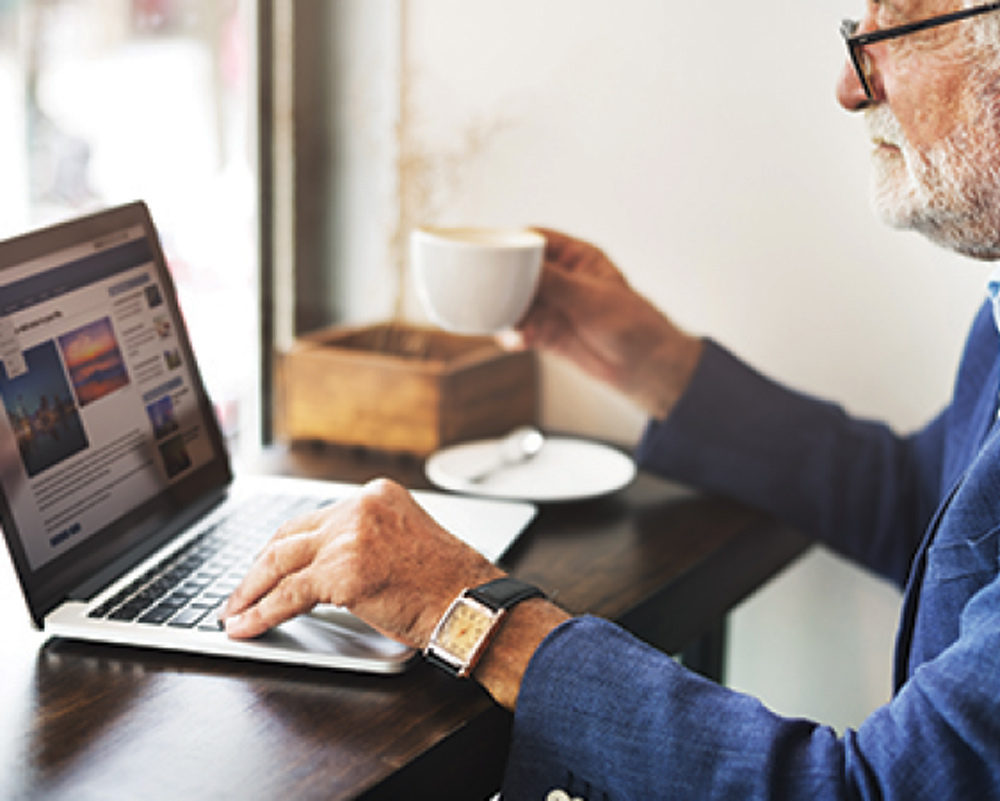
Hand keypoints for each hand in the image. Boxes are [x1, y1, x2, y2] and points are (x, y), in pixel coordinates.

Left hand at [220, 478, 502, 646]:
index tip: (266, 564)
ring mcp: (349, 538)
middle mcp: (360, 508)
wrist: (471, 604)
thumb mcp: (406, 541)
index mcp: (376, 495)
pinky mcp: (341, 573)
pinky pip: (287, 595)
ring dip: (249, 589)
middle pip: (290, 535)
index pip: (313, 519)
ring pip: (279, 561)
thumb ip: (366, 541)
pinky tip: (246, 625)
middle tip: (240, 591)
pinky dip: (260, 612)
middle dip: (259, 567)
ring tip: (232, 611)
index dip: (283, 546)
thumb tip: (322, 568)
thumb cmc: (448, 584)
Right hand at [508, 228, 702, 418]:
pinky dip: (513, 335)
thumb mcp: (591, 298)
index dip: (513, 244)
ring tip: (506, 322)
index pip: (537, 241)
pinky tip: (518, 341)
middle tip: (492, 293)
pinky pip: (520, 330)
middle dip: (502, 283)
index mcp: (576, 258)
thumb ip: (554, 282)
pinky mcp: (547, 333)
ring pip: (515, 303)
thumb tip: (520, 267)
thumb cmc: (634, 324)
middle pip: (518, 272)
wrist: (644, 368)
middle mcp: (560, 280)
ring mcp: (552, 307)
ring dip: (505, 312)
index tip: (493, 254)